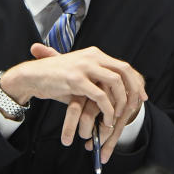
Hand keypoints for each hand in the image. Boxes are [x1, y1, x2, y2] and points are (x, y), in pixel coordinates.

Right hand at [0, 44, 146, 157]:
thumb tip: (113, 92)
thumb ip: (95, 78)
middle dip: (134, 90)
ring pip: (115, 82)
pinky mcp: (76, 79)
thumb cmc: (54, 78)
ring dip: (120, 101)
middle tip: (136, 107)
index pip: (124, 66)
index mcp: (94, 54)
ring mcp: (84, 67)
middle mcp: (92, 57)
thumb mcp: (78, 73)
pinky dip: (107, 109)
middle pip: (124, 71)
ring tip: (118, 116)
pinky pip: (100, 95)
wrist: (30, 76)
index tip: (142, 96)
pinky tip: (106, 119)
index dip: (136, 81)